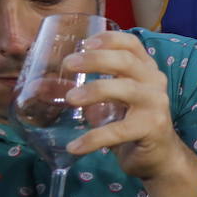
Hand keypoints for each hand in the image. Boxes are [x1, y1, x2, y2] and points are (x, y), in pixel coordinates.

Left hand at [62, 31, 181, 180]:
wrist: (158, 157)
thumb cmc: (130, 124)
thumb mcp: (106, 104)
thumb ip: (80, 92)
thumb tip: (38, 87)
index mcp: (145, 70)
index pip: (132, 44)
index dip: (109, 39)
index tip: (84, 43)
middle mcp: (154, 82)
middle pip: (126, 61)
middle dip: (96, 60)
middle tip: (68, 64)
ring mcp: (156, 104)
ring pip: (126, 89)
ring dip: (95, 90)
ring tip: (70, 98)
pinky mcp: (152, 128)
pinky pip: (119, 130)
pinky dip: (94, 138)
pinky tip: (75, 146)